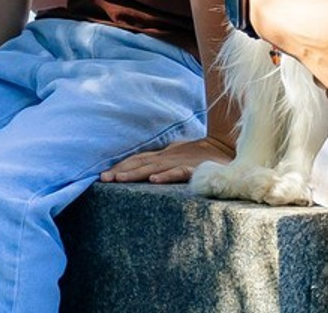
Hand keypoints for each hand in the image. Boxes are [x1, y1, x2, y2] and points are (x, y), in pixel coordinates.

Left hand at [100, 136, 233, 184]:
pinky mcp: (194, 168)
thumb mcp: (176, 156)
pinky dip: (165, 175)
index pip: (137, 159)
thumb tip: (146, 172)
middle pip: (139, 163)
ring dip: (135, 173)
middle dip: (120, 171)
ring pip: (153, 168)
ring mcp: (179, 161)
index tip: (103, 175)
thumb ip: (162, 163)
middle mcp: (167, 157)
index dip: (121, 166)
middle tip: (102, 179)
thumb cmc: (198, 154)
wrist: (224, 146)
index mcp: (162, 155)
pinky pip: (178, 172)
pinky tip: (153, 181)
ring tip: (118, 180)